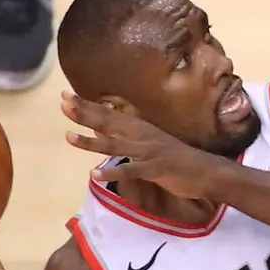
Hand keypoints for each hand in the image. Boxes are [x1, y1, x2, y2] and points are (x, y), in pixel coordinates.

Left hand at [61, 91, 217, 197]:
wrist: (205, 172)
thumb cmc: (177, 159)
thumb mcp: (150, 144)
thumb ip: (126, 138)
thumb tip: (102, 130)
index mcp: (140, 128)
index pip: (109, 114)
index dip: (87, 106)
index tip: (66, 96)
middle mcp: (142, 135)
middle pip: (109, 123)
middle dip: (85, 113)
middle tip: (63, 103)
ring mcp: (148, 151)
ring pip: (115, 145)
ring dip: (91, 141)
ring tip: (69, 137)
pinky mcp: (155, 169)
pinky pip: (131, 170)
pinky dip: (112, 172)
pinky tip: (94, 173)